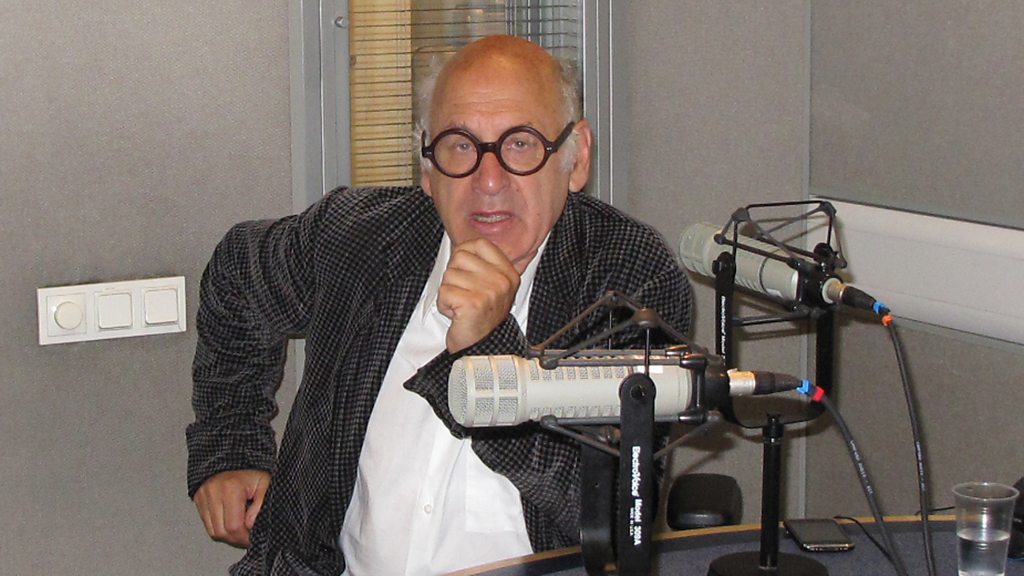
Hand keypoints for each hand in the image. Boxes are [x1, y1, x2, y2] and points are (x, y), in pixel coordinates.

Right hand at [193, 469, 269, 547]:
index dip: (244, 537)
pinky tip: (229, 521)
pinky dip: (219, 527)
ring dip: (226, 534)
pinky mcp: (198, 499)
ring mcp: (203, 496)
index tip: (252, 537)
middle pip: (221, 532)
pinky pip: (206, 523)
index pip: (234, 526)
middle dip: (235, 538)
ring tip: (239, 527)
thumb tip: (250, 525)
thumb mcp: (265, 484)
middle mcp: (213, 492)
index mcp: (231, 488)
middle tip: (247, 535)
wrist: (233, 457)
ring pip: (212, 531)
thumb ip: (261, 505)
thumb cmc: (250, 471)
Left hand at [438, 238, 520, 352]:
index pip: (478, 244)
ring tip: (462, 306)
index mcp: (508, 273)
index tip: (466, 272)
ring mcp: (489, 291)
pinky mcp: (473, 303)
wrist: (483, 349)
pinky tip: (457, 315)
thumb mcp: (492, 287)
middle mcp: (501, 281)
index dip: (464, 254)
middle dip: (454, 277)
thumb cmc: (482, 319)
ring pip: (449, 275)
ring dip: (449, 292)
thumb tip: (461, 247)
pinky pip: (444, 292)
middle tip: (464, 294)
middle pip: (459, 257)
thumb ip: (481, 265)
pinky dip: (444, 305)